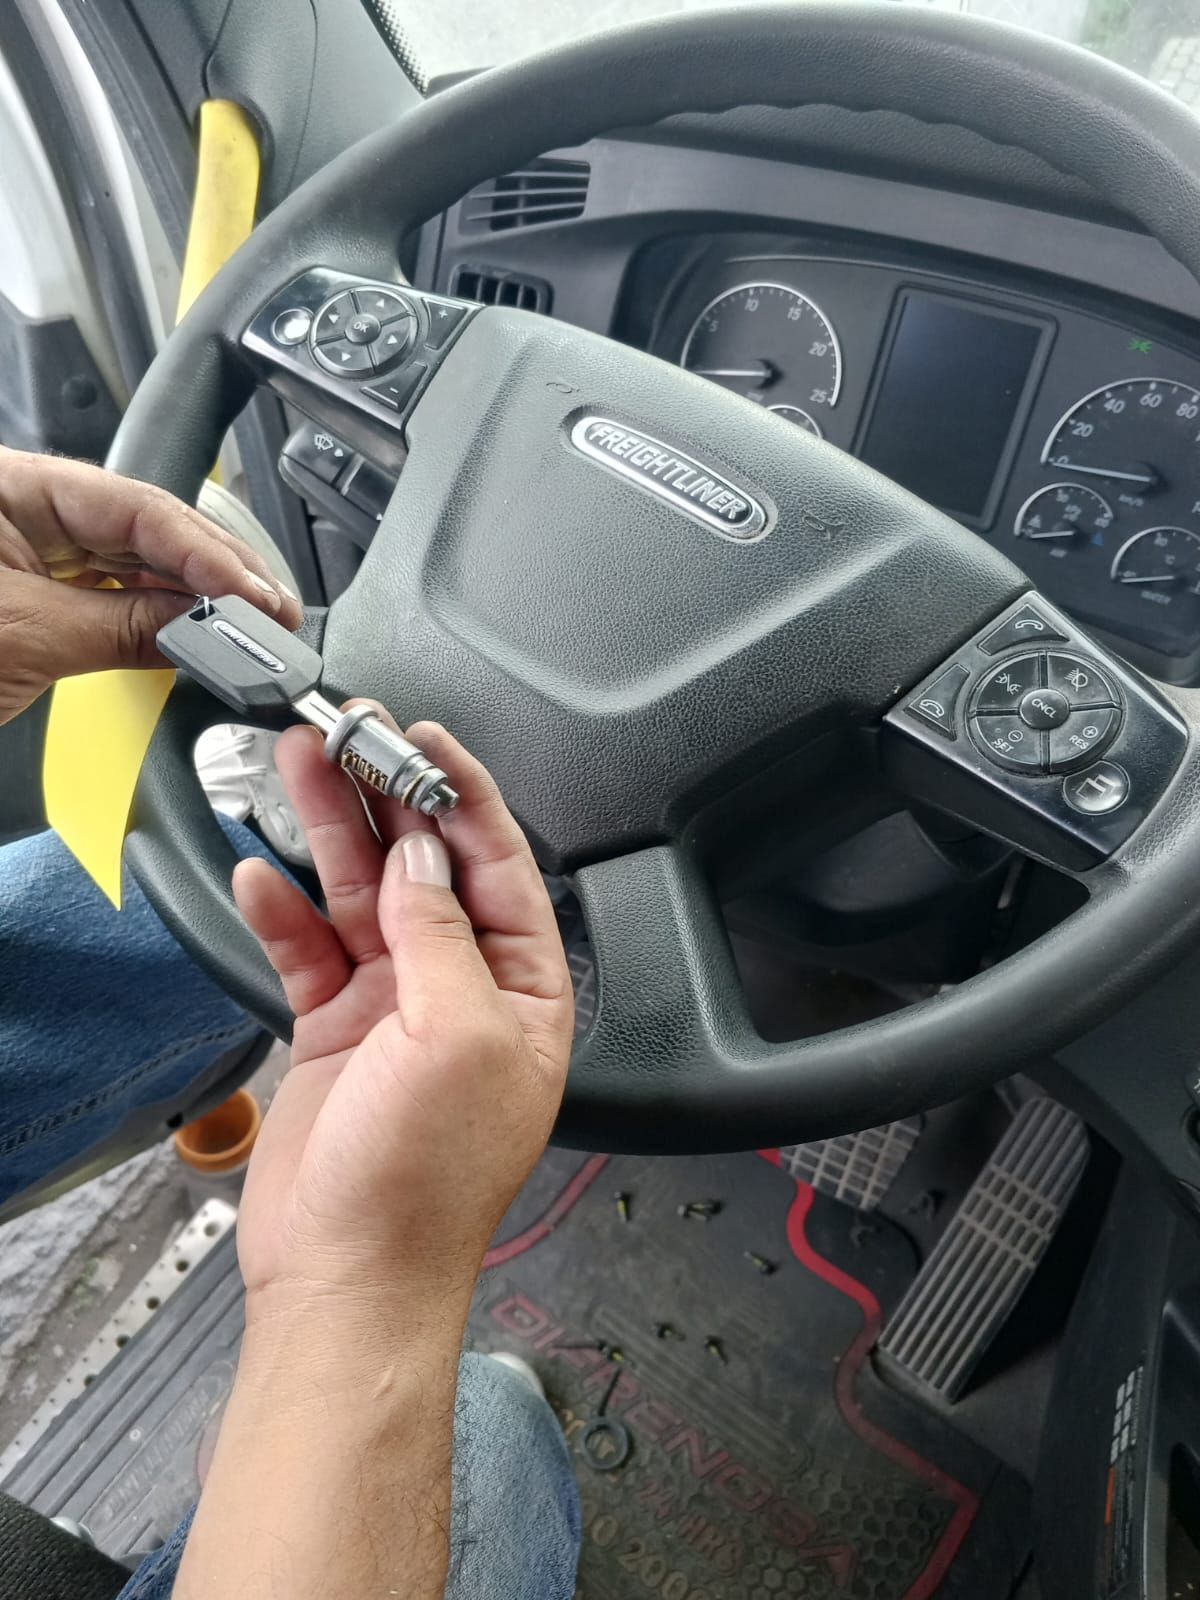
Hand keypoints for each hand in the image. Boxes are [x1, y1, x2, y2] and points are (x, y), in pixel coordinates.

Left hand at [0, 447, 301, 723]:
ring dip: (196, 596)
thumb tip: (200, 631)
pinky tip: (197, 630)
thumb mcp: (25, 636)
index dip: (208, 553)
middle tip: (272, 611)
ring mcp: (29, 552)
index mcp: (11, 486)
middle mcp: (25, 511)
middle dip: (215, 573)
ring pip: (136, 564)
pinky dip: (159, 617)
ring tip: (249, 622)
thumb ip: (120, 627)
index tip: (255, 597)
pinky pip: (112, 596)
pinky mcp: (35, 596)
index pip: (137, 506)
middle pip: (146, 529)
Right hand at [231, 715, 574, 1324]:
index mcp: (524, 990)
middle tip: (348, 736)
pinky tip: (261, 876)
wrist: (350, 1276)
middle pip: (425, 867)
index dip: (465, 795)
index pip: (499, 866)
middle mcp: (464, 989)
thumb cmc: (428, 1186)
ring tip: (298, 769)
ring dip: (331, 834)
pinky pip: (309, 948)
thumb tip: (425, 859)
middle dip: (388, 799)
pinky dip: (284, 911)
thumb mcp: (458, 1037)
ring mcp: (396, 1006)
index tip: (425, 740)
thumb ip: (441, 935)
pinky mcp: (336, 1028)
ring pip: (363, 894)